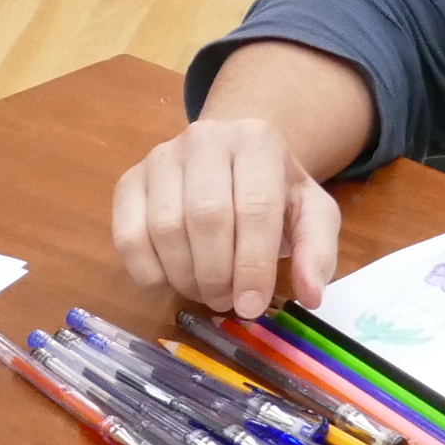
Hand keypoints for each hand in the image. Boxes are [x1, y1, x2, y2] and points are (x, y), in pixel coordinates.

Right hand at [112, 117, 342, 317]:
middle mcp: (205, 139)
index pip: (255, 207)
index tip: (252, 306)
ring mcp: (161, 158)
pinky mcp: (129, 181)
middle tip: (227, 302)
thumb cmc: (273, 190)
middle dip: (217, 274)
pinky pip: (128, 235)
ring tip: (205, 291)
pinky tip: (171, 280)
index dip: (253, 265)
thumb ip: (316, 251)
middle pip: (206, 217)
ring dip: (185, 276)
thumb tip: (312, 295)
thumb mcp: (311, 213)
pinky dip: (148, 271)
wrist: (233, 159)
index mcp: (257, 141)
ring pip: (165, 228)